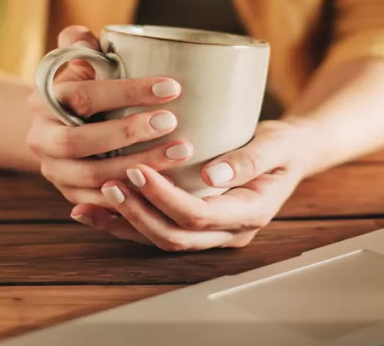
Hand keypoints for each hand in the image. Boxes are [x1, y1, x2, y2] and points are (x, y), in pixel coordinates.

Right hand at [26, 26, 194, 209]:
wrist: (57, 126)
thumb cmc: (82, 85)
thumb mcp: (77, 62)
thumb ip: (80, 45)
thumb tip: (82, 36)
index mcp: (43, 99)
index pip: (84, 96)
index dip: (127, 91)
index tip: (171, 87)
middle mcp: (41, 137)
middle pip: (80, 141)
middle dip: (128, 133)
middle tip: (172, 122)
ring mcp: (53, 169)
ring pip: (92, 176)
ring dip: (137, 166)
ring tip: (180, 153)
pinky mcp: (69, 193)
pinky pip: (98, 203)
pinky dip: (130, 196)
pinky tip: (164, 186)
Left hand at [69, 120, 313, 249]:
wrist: (289, 155)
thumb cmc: (283, 145)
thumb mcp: (276, 144)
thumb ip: (248, 160)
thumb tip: (211, 176)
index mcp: (250, 213)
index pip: (199, 216)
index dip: (165, 198)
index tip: (139, 169)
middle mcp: (228, 232)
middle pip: (175, 235)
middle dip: (138, 212)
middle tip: (110, 182)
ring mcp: (211, 233)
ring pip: (161, 239)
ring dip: (126, 222)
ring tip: (95, 198)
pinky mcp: (194, 226)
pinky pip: (156, 231)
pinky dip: (123, 224)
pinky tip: (95, 211)